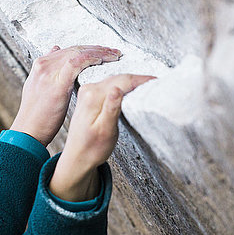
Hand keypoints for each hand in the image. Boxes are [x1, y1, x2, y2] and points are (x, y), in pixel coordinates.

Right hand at [10, 45, 121, 145]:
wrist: (28, 130)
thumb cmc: (37, 114)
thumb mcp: (39, 87)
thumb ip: (49, 69)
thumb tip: (56, 49)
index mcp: (41, 65)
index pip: (70, 50)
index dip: (89, 48)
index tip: (103, 51)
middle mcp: (44, 65)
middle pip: (75, 49)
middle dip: (97, 49)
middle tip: (113, 52)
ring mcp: (49, 72)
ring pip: (78, 53)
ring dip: (99, 52)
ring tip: (113, 55)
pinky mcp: (57, 83)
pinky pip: (77, 63)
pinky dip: (91, 59)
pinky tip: (101, 61)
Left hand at [50, 74, 155, 201]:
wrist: (77, 156)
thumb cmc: (92, 148)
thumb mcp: (105, 131)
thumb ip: (111, 108)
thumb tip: (118, 89)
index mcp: (93, 96)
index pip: (123, 81)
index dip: (141, 80)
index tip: (156, 81)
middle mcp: (89, 89)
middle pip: (119, 78)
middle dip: (139, 79)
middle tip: (156, 82)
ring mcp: (88, 91)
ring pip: (115, 80)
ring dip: (132, 81)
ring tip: (147, 85)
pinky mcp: (90, 95)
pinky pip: (110, 85)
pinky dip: (123, 86)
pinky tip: (132, 90)